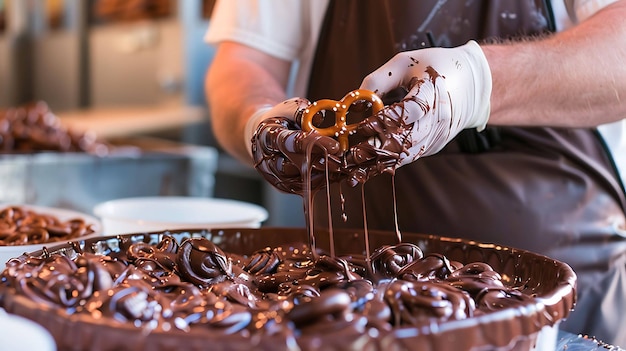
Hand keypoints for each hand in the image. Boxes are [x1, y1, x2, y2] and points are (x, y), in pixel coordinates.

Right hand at [250, 98, 343, 193]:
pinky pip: (303, 189)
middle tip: (341, 160)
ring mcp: (273, 175)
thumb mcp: (290, 108)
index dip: (313, 144)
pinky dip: (319, 182)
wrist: (267, 135)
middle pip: (294, 165)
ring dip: (321, 175)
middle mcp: (267, 158)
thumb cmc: (282, 119)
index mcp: (267, 135)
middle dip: (320, 162)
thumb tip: (319, 118)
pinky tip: (332, 174)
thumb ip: (302, 112)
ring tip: (340, 167)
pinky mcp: (282, 186)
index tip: (335, 146)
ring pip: (299, 180)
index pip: (289, 142)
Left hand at [347, 41, 491, 181]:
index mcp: (433, 90)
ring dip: (382, 162)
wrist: (474, 82)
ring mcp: (439, 134)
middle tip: (353, 155)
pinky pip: (412, 156)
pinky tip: (371, 168)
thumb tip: (356, 102)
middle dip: (378, 148)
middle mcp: (439, 117)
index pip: (409, 111)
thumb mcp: (405, 62)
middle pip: (407, 139)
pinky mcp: (436, 144)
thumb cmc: (435, 66)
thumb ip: (378, 80)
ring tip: (356, 167)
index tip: (362, 126)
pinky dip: (391, 163)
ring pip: (409, 153)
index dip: (385, 121)